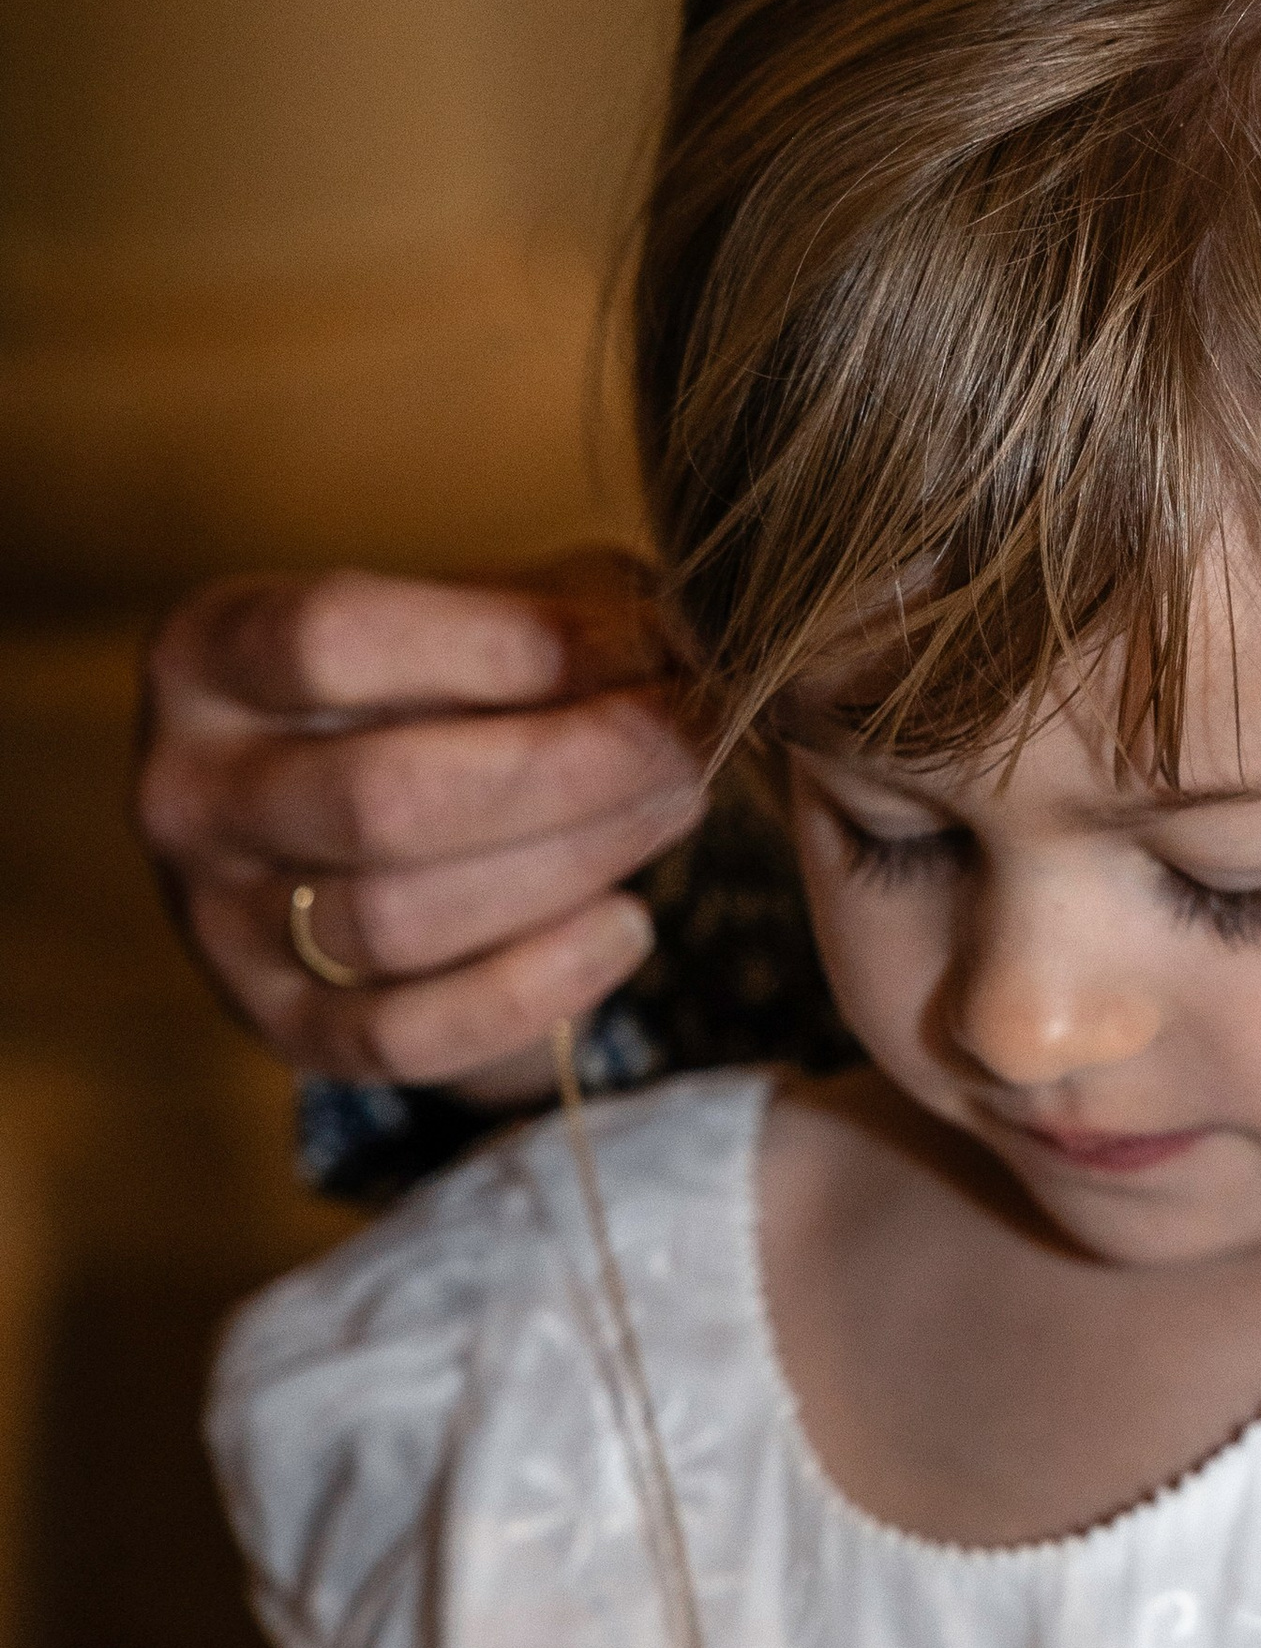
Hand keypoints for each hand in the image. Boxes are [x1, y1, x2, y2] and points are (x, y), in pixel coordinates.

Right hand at [135, 554, 706, 1094]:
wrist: (378, 821)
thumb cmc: (448, 684)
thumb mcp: (492, 611)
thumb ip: (571, 613)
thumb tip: (678, 655)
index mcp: (207, 652)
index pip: (334, 639)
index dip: (500, 644)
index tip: (635, 649)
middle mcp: (186, 790)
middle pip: (380, 797)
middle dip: (567, 772)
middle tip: (687, 743)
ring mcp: (218, 923)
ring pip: (400, 921)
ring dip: (571, 866)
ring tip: (675, 807)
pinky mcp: (282, 1028)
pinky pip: (408, 1036)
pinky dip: (535, 988)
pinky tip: (627, 926)